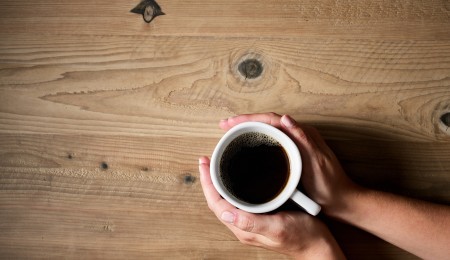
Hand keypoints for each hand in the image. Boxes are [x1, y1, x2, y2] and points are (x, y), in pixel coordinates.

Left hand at [199, 156, 344, 258]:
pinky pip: (239, 200)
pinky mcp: (260, 216)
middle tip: (207, 160)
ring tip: (216, 165)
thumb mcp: (278, 227)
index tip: (204, 164)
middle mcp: (244, 225)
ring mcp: (251, 221)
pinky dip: (233, 186)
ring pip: (227, 200)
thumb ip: (252, 222)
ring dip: (219, 182)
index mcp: (244, 228)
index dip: (207, 183)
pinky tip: (236, 178)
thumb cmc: (302, 237)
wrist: (319, 245)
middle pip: (218, 200)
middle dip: (210, 180)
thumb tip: (226, 213)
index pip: (216, 204)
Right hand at [218, 113, 361, 216]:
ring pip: (266, 131)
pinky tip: (246, 147)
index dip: (248, 119)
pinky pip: (269, 141)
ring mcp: (294, 144)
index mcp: (302, 134)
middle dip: (243, 122)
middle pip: (265, 122)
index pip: (270, 119)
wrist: (340, 200)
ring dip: (247, 130)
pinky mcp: (291, 154)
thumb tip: (285, 118)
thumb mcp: (316, 162)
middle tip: (224, 126)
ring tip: (230, 134)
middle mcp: (297, 135)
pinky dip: (255, 140)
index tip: (230, 123)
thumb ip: (303, 139)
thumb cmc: (329, 185)